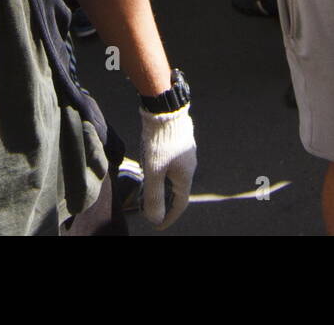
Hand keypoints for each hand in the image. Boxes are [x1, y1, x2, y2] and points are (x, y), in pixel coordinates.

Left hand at [140, 106, 196, 228]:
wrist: (164, 108)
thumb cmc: (159, 141)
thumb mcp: (153, 171)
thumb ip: (154, 196)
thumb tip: (155, 219)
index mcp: (186, 175)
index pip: (180, 204)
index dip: (169, 217)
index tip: (157, 226)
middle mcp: (189, 165)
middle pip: (176, 191)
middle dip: (163, 202)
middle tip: (148, 210)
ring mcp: (184, 152)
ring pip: (172, 176)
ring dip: (161, 187)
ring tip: (145, 191)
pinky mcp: (178, 141)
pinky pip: (170, 164)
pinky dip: (161, 173)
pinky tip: (150, 170)